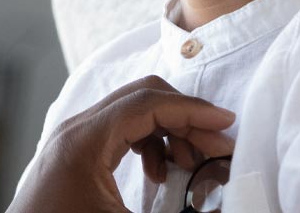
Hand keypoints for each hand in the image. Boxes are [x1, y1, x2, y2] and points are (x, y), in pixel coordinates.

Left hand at [8, 76, 235, 212]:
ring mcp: (72, 138)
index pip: (148, 103)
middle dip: (185, 118)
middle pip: (141, 98)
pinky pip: (119, 131)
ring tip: (190, 166)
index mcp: (84, 140)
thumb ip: (178, 211)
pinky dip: (148, 144)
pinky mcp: (73, 152)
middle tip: (217, 148)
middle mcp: (75, 130)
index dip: (193, 111)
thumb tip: (216, 206)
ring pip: (132, 113)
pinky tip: (159, 174)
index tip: (226, 125)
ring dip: (168, 132)